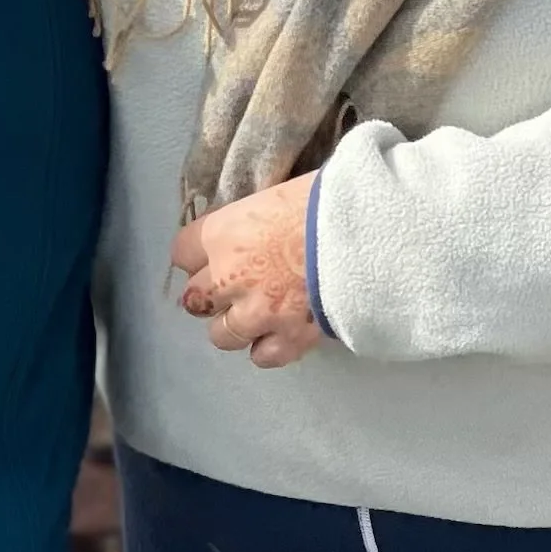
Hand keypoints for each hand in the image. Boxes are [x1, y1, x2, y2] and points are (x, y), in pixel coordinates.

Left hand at [170, 175, 323, 370]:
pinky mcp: (288, 339)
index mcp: (221, 234)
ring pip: (221, 335)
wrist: (369, 232)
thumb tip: (256, 225)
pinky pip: (262, 357)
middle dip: (212, 293)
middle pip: (195, 298)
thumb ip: (253, 219)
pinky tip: (282, 333)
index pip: (181, 252)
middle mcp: (228, 278)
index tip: (216, 251)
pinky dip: (269, 348)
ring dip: (236, 325)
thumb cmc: (327, 199)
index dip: (199, 253)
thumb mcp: (278, 194)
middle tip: (237, 284)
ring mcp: (256, 313)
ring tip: (259, 313)